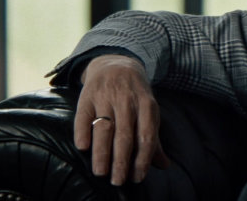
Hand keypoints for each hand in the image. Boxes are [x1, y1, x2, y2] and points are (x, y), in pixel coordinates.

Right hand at [74, 54, 169, 184]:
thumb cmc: (135, 96)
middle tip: (118, 181)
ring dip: (102, 152)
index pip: (146, 136)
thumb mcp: (149, 112)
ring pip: (104, 128)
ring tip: (100, 172)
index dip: (142, 158)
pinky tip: (83, 147)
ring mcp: (106, 97)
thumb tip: (164, 165)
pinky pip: (83, 116)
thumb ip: (154, 140)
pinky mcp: (87, 95)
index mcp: (147, 105)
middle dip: (121, 161)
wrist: (116, 64)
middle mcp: (127, 101)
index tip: (137, 178)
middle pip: (125, 135)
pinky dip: (82, 131)